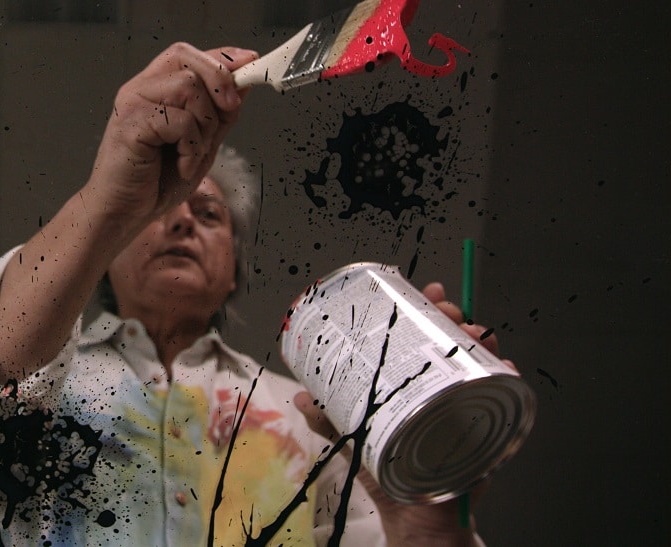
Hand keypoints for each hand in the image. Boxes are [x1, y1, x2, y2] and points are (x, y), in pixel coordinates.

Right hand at [82, 43, 256, 232]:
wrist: (123, 214)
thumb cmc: (154, 183)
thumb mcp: (201, 145)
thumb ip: (219, 115)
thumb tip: (243, 85)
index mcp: (155, 90)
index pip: (189, 56)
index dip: (222, 56)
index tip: (251, 61)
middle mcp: (140, 89)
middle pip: (187, 57)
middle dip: (219, 80)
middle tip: (230, 108)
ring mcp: (132, 103)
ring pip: (188, 86)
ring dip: (205, 124)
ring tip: (192, 153)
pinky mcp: (129, 123)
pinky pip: (180, 120)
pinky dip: (191, 147)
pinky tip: (181, 166)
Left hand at [293, 281, 509, 544]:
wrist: (417, 518)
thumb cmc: (390, 473)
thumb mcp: (355, 439)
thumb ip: (329, 419)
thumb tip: (303, 395)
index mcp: (414, 383)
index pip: (423, 335)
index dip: (425, 309)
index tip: (424, 291)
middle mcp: (443, 389)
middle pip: (454, 341)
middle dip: (453, 317)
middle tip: (447, 311)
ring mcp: (466, 405)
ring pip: (479, 361)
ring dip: (480, 340)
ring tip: (471, 334)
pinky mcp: (485, 428)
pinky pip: (502, 397)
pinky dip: (506, 376)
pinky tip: (502, 365)